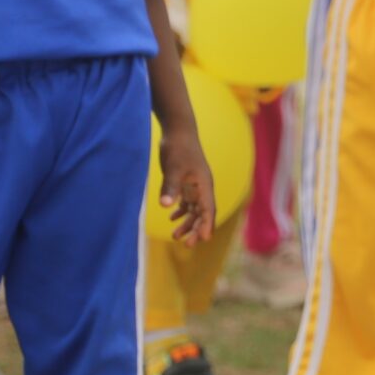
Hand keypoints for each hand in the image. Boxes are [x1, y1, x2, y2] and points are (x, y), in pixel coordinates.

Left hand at [157, 123, 216, 246]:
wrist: (178, 130)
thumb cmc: (178, 148)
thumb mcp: (172, 168)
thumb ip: (170, 187)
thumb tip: (165, 205)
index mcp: (204, 184)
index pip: (208, 209)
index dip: (206, 225)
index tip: (204, 239)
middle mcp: (203, 187)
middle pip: (203, 213)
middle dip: (196, 229)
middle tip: (186, 244)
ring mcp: (196, 184)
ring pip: (195, 209)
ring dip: (188, 222)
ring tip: (176, 236)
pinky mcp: (187, 181)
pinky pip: (188, 201)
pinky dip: (182, 211)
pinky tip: (172, 218)